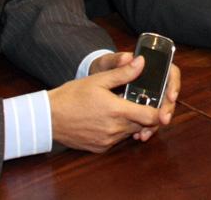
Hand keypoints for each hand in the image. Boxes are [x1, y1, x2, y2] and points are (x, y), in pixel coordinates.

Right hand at [50, 53, 177, 151]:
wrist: (47, 118)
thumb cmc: (71, 96)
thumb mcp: (98, 80)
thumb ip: (123, 73)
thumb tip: (141, 62)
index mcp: (117, 111)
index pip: (151, 117)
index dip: (160, 110)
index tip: (162, 103)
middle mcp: (115, 130)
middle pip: (143, 125)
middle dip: (146, 115)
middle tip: (142, 102)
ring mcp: (107, 141)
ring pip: (130, 132)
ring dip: (132, 122)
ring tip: (123, 107)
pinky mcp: (99, 148)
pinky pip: (117, 140)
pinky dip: (118, 130)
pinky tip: (109, 118)